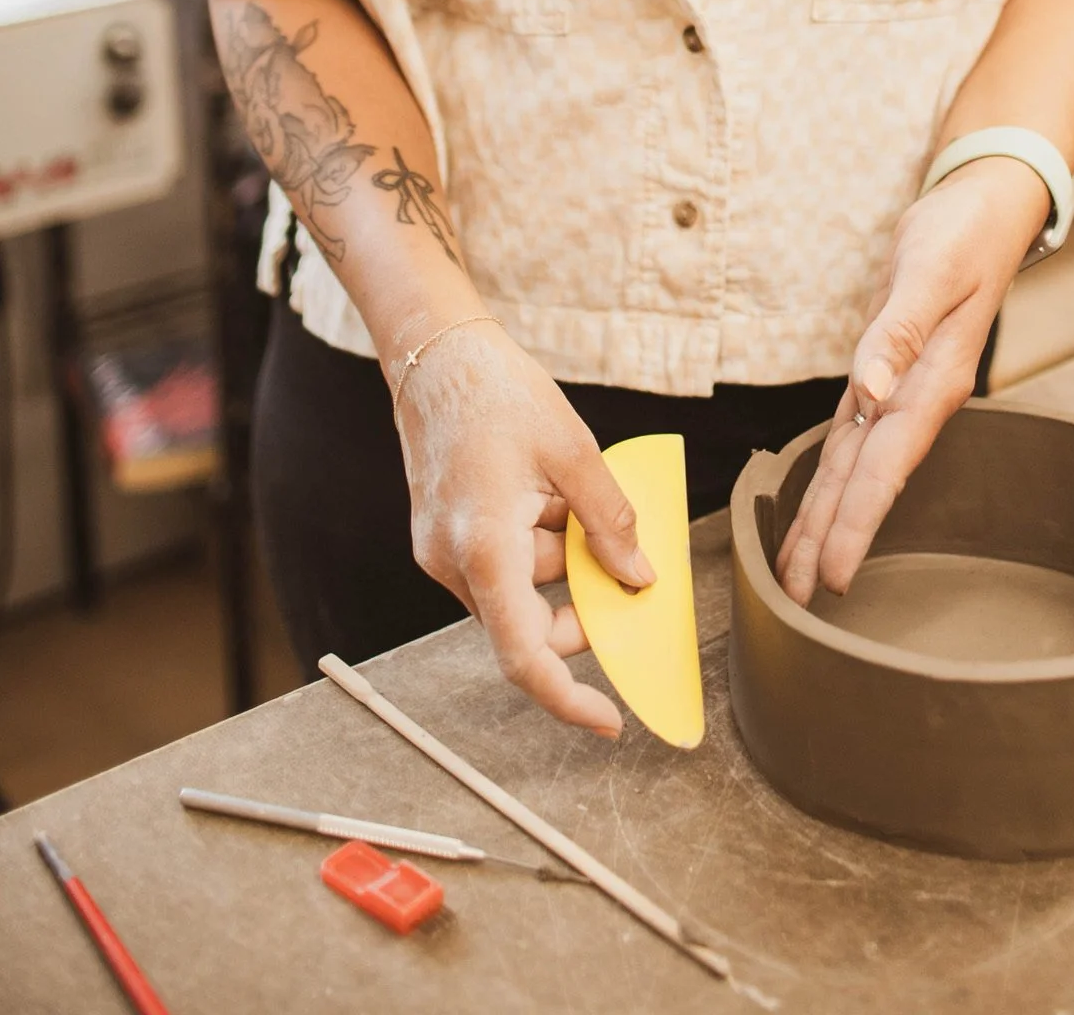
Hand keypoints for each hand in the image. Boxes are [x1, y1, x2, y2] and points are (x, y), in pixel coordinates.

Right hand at [394, 319, 653, 734]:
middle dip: (579, 605)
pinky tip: (545, 493)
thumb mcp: (573, 451)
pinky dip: (535, 543)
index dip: (568, 698)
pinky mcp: (441, 537)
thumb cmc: (499, 393)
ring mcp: (441, 552)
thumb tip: (638, 577)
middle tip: (624, 565)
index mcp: (484, 548)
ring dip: (559, 560)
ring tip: (570, 491)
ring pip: (519, 590)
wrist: (435, 354)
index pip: (525, 655)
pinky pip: (502, 565)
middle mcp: (452, 562)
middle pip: (528, 624)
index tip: (609, 720)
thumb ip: (608, 522)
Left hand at [775, 158, 1049, 605]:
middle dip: (832, 537)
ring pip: (859, 461)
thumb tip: (868, 390)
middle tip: (798, 596)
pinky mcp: (892, 366)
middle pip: (866, 479)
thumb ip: (899, 333)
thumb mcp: (932, 270)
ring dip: (830, 513)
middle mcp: (916, 394)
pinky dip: (839, 470)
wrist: (986, 204)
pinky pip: (859, 432)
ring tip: (801, 566)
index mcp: (931, 381)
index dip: (856, 523)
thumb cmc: (964, 232)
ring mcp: (905, 384)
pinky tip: (826, 496)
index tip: (832, 576)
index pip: (885, 466)